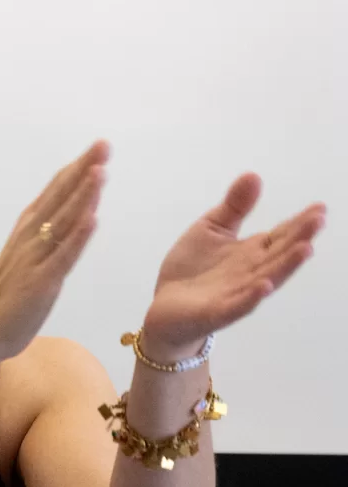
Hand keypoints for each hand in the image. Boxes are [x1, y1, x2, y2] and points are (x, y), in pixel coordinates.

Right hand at [0, 141, 108, 372]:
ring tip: (100, 169)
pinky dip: (77, 236)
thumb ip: (43, 243)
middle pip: (59, 198)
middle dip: (83, 170)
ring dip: (82, 195)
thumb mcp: (24, 263)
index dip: (75, 171)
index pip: (54, 195)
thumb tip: (68, 223)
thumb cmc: (0, 302)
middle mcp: (29, 239)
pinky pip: (62, 257)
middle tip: (104, 143)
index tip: (95, 149)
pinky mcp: (40, 283)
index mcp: (25, 233)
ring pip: (62, 221)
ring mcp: (34, 260)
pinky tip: (92, 218)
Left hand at [142, 174, 324, 357]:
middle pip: (279, 253)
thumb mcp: (212, 229)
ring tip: (306, 249)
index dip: (299, 222)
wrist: (167, 307)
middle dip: (300, 237)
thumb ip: (234, 207)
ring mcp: (237, 293)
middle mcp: (252, 271)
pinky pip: (238, 305)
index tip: (320, 207)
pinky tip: (264, 286)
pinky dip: (252, 296)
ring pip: (267, 278)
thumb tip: (253, 174)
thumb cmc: (193, 268)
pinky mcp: (217, 312)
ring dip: (286, 265)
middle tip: (319, 220)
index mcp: (253, 251)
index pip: (281, 234)